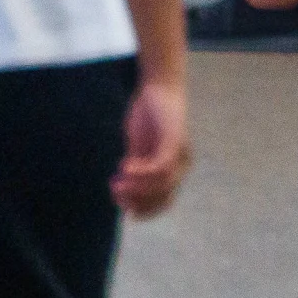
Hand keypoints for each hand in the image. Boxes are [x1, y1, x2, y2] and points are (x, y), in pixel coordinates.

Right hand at [111, 75, 191, 216]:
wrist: (159, 86)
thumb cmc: (149, 115)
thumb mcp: (139, 144)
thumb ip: (135, 165)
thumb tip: (122, 187)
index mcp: (174, 169)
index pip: (164, 200)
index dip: (145, 210)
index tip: (125, 211)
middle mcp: (182, 165)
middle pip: (163, 196)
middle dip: (138, 201)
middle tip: (116, 197)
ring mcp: (180, 154)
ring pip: (162, 183)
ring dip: (137, 187)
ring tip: (116, 184)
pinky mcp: (175, 140)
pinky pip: (160, 165)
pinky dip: (142, 171)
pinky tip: (124, 167)